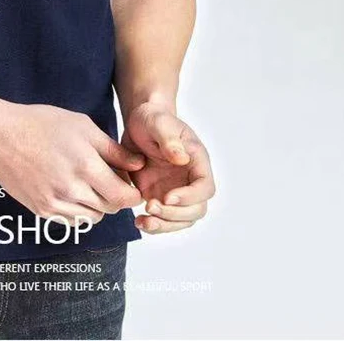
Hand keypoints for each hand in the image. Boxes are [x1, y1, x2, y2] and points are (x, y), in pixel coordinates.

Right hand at [0, 101, 146, 229]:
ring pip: (93, 218)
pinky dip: (79, 211)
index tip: (130, 185)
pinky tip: (72, 191)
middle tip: (108, 179)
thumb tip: (138, 165)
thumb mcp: (82, 126)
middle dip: (115, 197)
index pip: (124, 197)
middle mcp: (73, 191)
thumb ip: (113, 149)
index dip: (132, 193)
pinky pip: (73, 221)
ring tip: (88, 183)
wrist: (1, 135)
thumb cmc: (41, 124)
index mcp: (86, 167)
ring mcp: (56, 204)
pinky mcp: (42, 211)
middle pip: (110, 209)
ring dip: (98, 205)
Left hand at [121, 103, 214, 233]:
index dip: (190, 197)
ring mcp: (177, 191)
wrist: (138, 125)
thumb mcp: (157, 122)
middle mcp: (190, 179)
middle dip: (175, 214)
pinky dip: (154, 225)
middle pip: (196, 209)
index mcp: (197, 161)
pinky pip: (164, 220)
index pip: (205, 187)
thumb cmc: (152, 119)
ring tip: (143, 221)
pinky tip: (139, 221)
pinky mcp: (160, 197)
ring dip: (165, 225)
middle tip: (150, 206)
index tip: (168, 196)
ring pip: (182, 220)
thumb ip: (169, 139)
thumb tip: (182, 158)